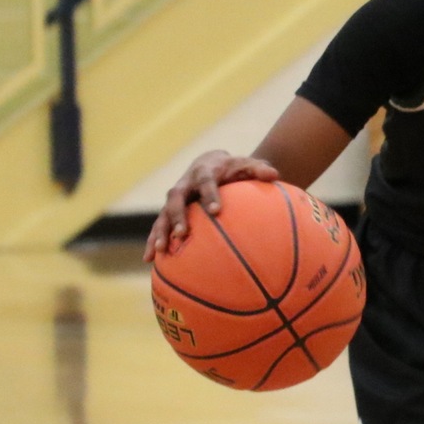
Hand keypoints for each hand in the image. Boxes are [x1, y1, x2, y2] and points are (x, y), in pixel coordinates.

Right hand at [146, 149, 278, 260]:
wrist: (210, 163)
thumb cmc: (233, 168)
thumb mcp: (247, 165)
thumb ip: (259, 169)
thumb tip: (274, 175)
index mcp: (204, 172)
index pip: (206, 182)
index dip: (210, 195)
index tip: (216, 211)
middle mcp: (185, 184)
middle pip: (176, 199)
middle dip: (177, 216)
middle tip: (182, 233)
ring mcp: (175, 199)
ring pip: (163, 214)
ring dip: (160, 232)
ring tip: (159, 251)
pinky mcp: (169, 211)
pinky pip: (159, 226)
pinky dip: (153, 240)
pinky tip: (149, 260)